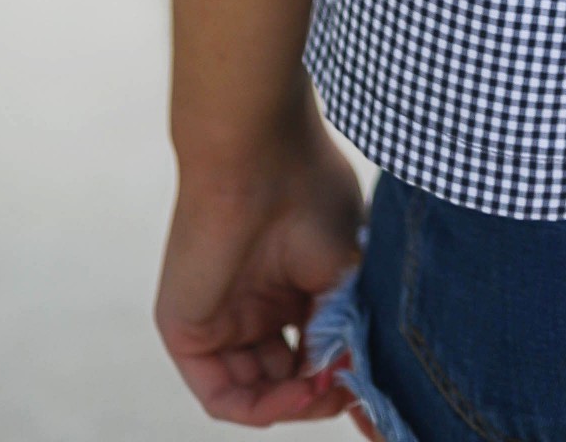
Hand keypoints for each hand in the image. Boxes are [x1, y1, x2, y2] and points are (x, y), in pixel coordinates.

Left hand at [156, 88, 367, 425]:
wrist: (256, 157)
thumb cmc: (310, 193)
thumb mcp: (345, 271)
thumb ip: (345, 331)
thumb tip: (356, 386)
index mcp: (292, 284)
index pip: (315, 351)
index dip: (343, 377)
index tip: (376, 393)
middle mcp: (257, 305)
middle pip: (287, 376)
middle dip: (320, 394)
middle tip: (349, 391)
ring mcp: (222, 319)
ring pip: (256, 390)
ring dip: (293, 404)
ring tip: (324, 390)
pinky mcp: (188, 332)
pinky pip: (220, 393)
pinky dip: (258, 407)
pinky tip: (292, 394)